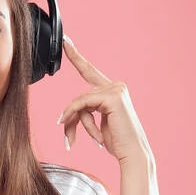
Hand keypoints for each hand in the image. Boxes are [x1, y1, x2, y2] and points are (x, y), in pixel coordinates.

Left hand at [56, 34, 154, 166]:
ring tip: (72, 142)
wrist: (132, 153)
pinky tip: (72, 133)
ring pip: (79, 102)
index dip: (76, 56)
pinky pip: (81, 104)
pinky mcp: (112, 96)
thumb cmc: (116, 142)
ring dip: (73, 123)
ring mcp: (115, 89)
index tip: (66, 41)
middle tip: (66, 133)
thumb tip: (63, 116)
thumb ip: (82, 113)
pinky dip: (74, 117)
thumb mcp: (95, 125)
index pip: (89, 71)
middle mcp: (115, 86)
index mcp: (112, 90)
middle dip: (70, 116)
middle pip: (80, 96)